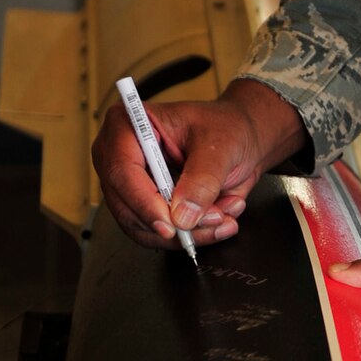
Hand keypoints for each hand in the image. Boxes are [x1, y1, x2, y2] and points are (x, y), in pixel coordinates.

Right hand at [92, 78, 308, 248]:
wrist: (241, 135)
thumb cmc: (226, 126)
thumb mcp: (221, 145)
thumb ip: (202, 179)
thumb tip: (182, 217)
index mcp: (128, 125)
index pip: (122, 171)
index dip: (144, 202)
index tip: (172, 224)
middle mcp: (119, 156)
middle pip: (126, 205)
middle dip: (172, 222)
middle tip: (215, 218)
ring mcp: (130, 184)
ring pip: (142, 226)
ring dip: (186, 232)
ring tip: (224, 216)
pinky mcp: (144, 205)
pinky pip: (157, 234)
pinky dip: (190, 235)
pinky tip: (220, 219)